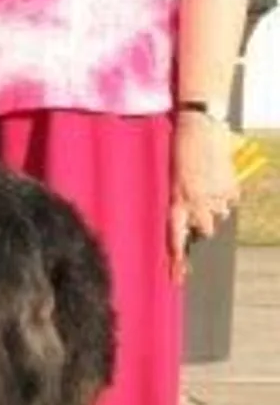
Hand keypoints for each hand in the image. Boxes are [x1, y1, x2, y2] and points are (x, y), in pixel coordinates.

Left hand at [168, 111, 238, 279]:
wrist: (198, 125)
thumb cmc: (179, 148)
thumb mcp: (172, 176)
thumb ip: (179, 198)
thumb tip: (192, 220)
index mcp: (176, 199)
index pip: (176, 235)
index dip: (178, 258)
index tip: (178, 279)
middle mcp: (196, 201)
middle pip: (204, 230)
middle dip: (201, 223)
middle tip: (197, 205)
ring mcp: (216, 195)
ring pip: (218, 216)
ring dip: (213, 207)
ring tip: (206, 185)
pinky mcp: (231, 186)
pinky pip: (231, 200)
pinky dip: (226, 193)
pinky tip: (218, 177)